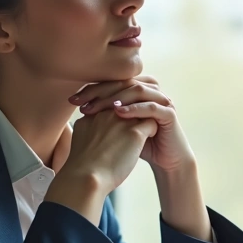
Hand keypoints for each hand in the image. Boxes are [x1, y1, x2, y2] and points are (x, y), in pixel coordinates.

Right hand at [58, 109, 157, 194]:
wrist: (86, 178)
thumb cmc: (83, 166)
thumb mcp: (80, 138)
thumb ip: (89, 128)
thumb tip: (94, 128)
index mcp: (94, 114)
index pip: (111, 103)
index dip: (120, 111)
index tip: (122, 124)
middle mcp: (108, 113)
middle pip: (127, 102)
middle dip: (133, 110)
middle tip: (138, 122)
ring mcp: (122, 121)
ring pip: (141, 109)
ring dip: (144, 118)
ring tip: (145, 130)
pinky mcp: (135, 132)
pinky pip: (151, 123)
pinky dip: (152, 130)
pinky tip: (149, 139)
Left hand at [69, 75, 195, 172]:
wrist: (167, 161)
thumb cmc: (141, 144)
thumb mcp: (119, 126)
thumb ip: (105, 113)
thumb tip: (78, 105)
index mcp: (139, 88)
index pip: (113, 82)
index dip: (92, 89)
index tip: (72, 100)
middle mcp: (152, 90)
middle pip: (124, 83)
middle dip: (100, 92)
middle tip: (81, 102)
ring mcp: (163, 100)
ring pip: (137, 91)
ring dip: (116, 98)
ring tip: (98, 107)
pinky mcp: (170, 114)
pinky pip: (151, 107)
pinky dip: (134, 109)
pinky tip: (119, 114)